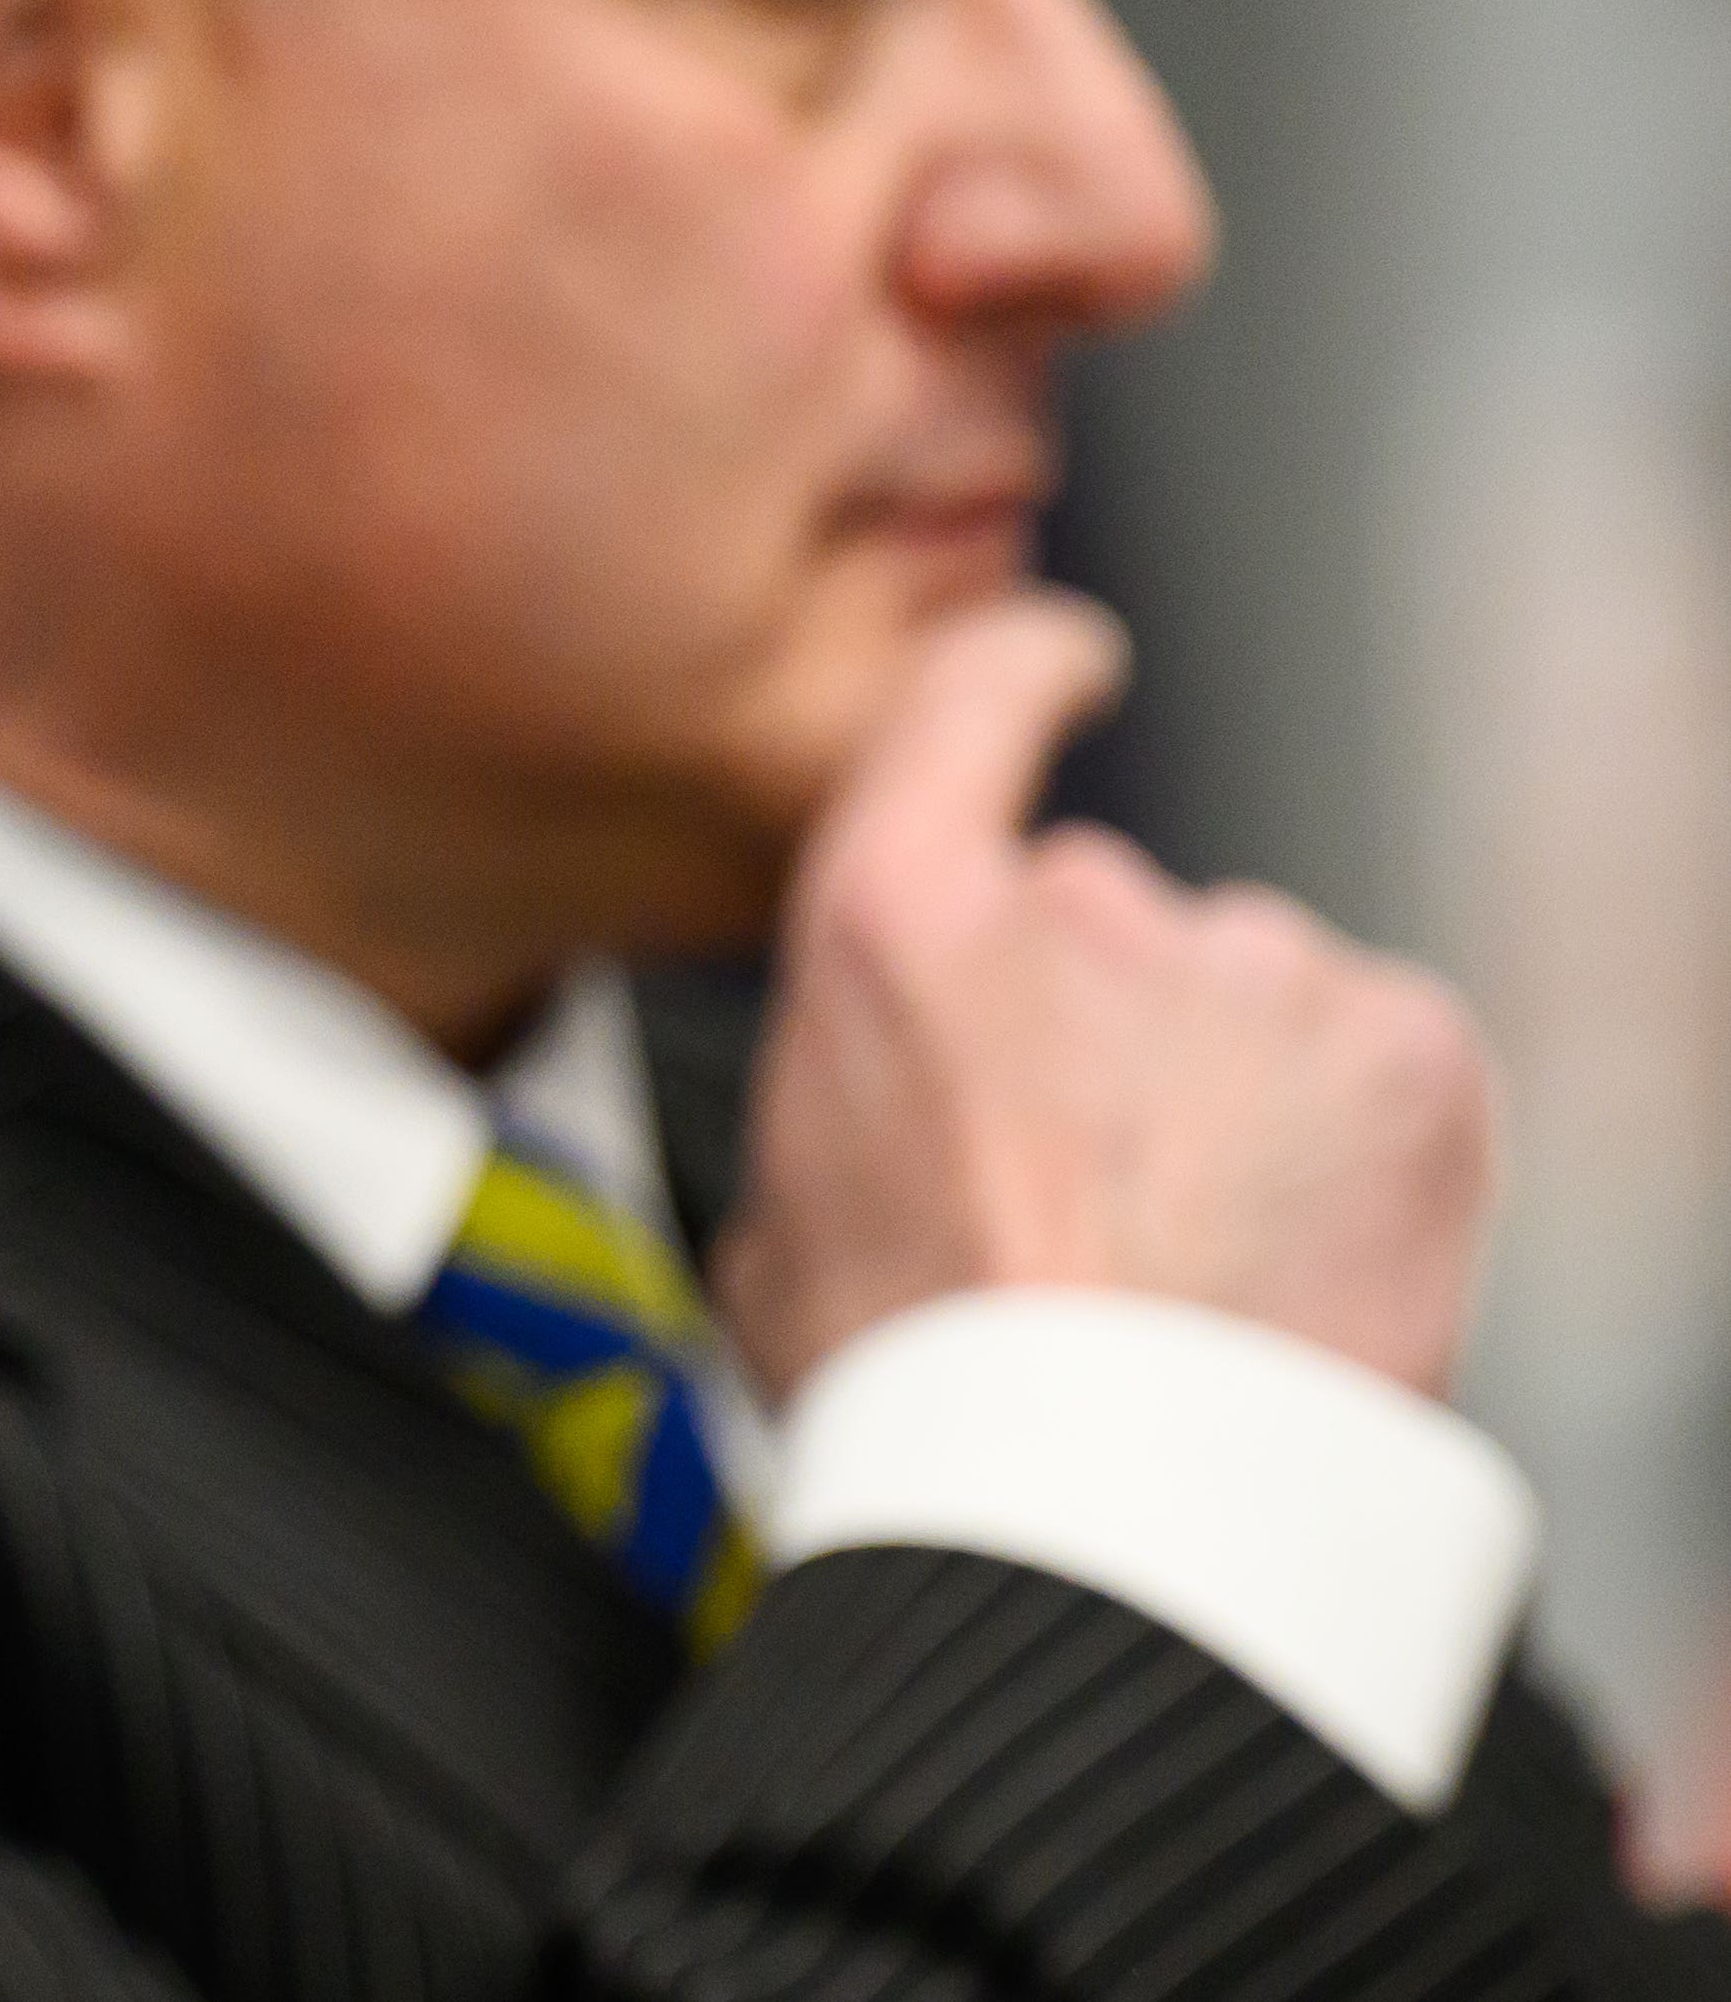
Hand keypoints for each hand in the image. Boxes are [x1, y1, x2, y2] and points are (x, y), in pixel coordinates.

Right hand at [707, 591, 1495, 1403]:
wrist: (1109, 1507)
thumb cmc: (925, 1397)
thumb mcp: (775, 1231)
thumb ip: (836, 1110)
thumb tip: (865, 1123)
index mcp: (895, 925)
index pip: (965, 707)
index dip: (1021, 674)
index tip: (1064, 668)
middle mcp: (1081, 908)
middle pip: (1109, 916)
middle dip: (1110, 1030)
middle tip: (1099, 1193)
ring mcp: (1253, 969)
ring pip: (1250, 1001)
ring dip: (1237, 1094)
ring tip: (1206, 1257)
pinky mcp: (1402, 1048)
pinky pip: (1376, 1059)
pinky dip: (1355, 1142)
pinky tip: (1299, 1254)